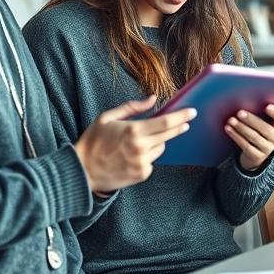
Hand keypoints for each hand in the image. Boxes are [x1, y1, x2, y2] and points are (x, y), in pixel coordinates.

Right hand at [74, 97, 194, 192]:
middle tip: (186, 122)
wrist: (82, 170)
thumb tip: (152, 99)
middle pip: (168, 135)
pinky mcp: (142, 174)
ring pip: (160, 148)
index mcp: (133, 130)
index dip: (181, 116)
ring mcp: (142, 162)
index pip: (165, 122)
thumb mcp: (107, 117)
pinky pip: (152, 161)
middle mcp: (140, 147)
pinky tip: (132, 156)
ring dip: (156, 143)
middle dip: (179, 127)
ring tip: (138, 142)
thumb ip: (132, 107)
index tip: (192, 111)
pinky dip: (147, 156)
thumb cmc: (93, 141)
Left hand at [225, 104, 273, 171]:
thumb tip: (248, 101)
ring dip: (241, 128)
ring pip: (254, 137)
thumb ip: (261, 112)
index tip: (267, 106)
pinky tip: (229, 129)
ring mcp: (268, 149)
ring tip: (231, 120)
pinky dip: (236, 136)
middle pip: (266, 129)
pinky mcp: (257, 156)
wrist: (257, 150)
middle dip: (251, 120)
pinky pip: (246, 146)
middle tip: (240, 112)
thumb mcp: (265, 121)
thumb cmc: (260, 130)